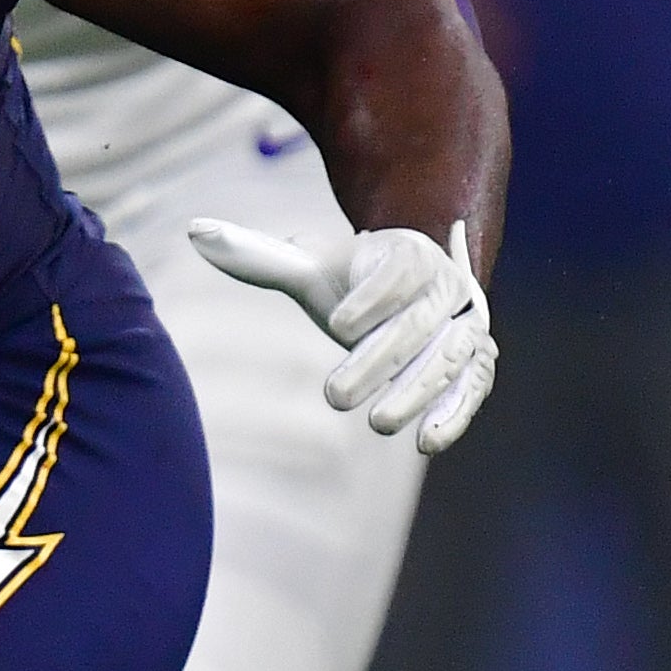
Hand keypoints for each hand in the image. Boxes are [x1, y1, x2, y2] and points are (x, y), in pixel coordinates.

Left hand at [188, 217, 496, 453]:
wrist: (412, 294)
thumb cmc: (352, 281)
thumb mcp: (309, 268)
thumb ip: (258, 255)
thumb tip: (194, 229)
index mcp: (408, 252)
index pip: (397, 270)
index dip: (371, 296)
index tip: (335, 323)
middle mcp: (445, 287)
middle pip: (417, 323)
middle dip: (378, 360)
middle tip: (332, 398)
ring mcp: (465, 327)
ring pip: (448, 358)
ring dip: (416, 392)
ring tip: (377, 424)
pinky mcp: (476, 365)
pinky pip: (473, 388)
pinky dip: (455, 413)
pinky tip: (426, 441)